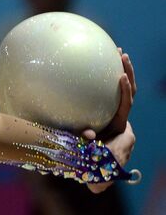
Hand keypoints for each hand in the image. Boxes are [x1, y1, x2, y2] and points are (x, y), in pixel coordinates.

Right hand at [82, 48, 136, 192]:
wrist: (96, 165)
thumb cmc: (90, 158)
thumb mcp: (89, 152)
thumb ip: (88, 142)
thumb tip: (88, 134)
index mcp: (119, 124)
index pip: (126, 104)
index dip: (125, 90)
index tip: (121, 77)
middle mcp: (120, 116)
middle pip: (130, 91)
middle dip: (128, 72)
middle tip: (122, 55)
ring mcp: (114, 111)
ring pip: (123, 89)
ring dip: (121, 71)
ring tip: (116, 53)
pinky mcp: (107, 109)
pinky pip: (110, 91)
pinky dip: (108, 78)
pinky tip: (99, 65)